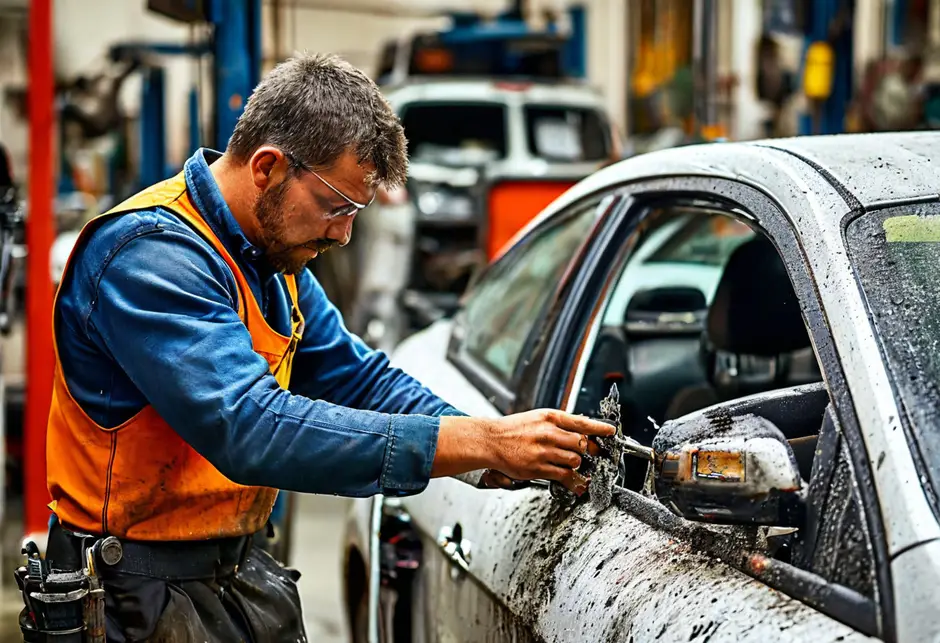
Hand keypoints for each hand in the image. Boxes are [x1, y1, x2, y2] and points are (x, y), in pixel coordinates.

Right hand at [484, 410, 613, 494]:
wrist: (491, 441)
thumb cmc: (513, 429)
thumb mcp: (536, 418)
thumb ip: (558, 423)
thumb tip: (580, 430)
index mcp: (549, 417)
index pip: (581, 422)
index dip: (599, 428)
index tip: (611, 432)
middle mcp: (548, 433)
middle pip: (582, 443)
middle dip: (590, 450)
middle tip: (594, 454)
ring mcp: (544, 452)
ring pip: (575, 460)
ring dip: (577, 464)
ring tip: (573, 464)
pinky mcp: (538, 468)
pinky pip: (564, 476)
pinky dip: (573, 482)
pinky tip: (577, 484)